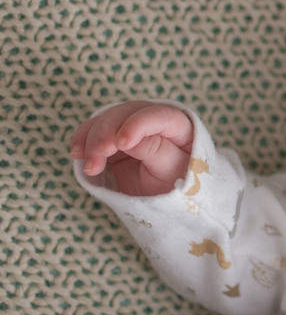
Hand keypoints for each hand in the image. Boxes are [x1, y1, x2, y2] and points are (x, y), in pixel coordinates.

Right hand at [70, 101, 194, 195]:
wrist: (164, 200)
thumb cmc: (177, 183)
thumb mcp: (171, 169)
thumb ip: (153, 150)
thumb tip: (123, 137)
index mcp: (178, 125)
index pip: (157, 115)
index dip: (137, 124)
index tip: (122, 144)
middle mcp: (153, 120)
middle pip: (125, 114)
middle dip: (107, 133)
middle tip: (98, 154)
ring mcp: (131, 128)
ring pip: (105, 120)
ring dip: (92, 140)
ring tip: (89, 167)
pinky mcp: (112, 139)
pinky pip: (93, 131)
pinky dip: (83, 140)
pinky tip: (77, 154)